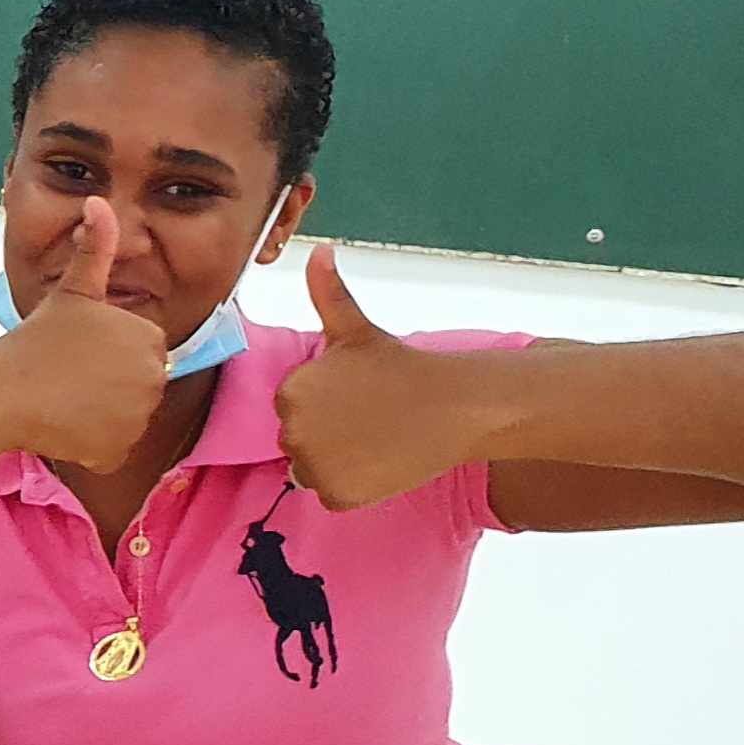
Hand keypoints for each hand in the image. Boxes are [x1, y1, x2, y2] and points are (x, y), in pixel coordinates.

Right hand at [0, 197, 169, 468]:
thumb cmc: (34, 339)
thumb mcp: (72, 290)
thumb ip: (97, 248)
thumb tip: (99, 201)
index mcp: (149, 337)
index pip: (141, 353)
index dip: (108, 354)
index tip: (79, 353)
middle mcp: (154, 377)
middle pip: (137, 387)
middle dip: (109, 386)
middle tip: (70, 377)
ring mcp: (137, 416)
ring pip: (125, 419)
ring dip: (101, 415)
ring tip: (65, 400)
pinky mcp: (117, 449)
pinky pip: (112, 449)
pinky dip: (92, 445)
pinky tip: (65, 425)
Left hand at [274, 244, 493, 509]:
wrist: (452, 405)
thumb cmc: (402, 367)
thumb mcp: (357, 329)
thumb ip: (327, 293)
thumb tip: (319, 250)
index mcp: (291, 390)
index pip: (292, 408)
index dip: (324, 404)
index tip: (355, 396)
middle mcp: (293, 429)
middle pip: (298, 440)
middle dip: (327, 432)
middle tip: (368, 418)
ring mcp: (314, 465)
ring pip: (310, 470)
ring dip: (335, 460)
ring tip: (374, 438)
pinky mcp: (336, 494)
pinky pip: (332, 494)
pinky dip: (352, 485)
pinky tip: (379, 462)